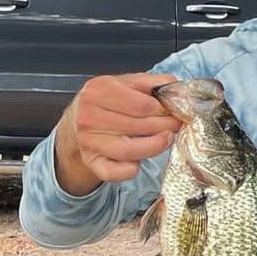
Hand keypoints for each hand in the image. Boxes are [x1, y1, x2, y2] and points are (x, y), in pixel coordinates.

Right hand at [57, 72, 181, 187]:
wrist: (78, 121)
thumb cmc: (109, 101)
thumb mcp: (129, 83)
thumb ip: (155, 83)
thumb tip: (178, 90)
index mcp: (99, 91)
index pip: (141, 105)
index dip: (164, 111)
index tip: (175, 112)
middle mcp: (89, 116)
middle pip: (138, 127)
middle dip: (165, 127)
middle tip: (176, 126)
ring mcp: (88, 140)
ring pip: (129, 150)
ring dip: (155, 147)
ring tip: (167, 139)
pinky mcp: (91, 161)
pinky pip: (112, 172)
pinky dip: (130, 170)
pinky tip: (140, 163)